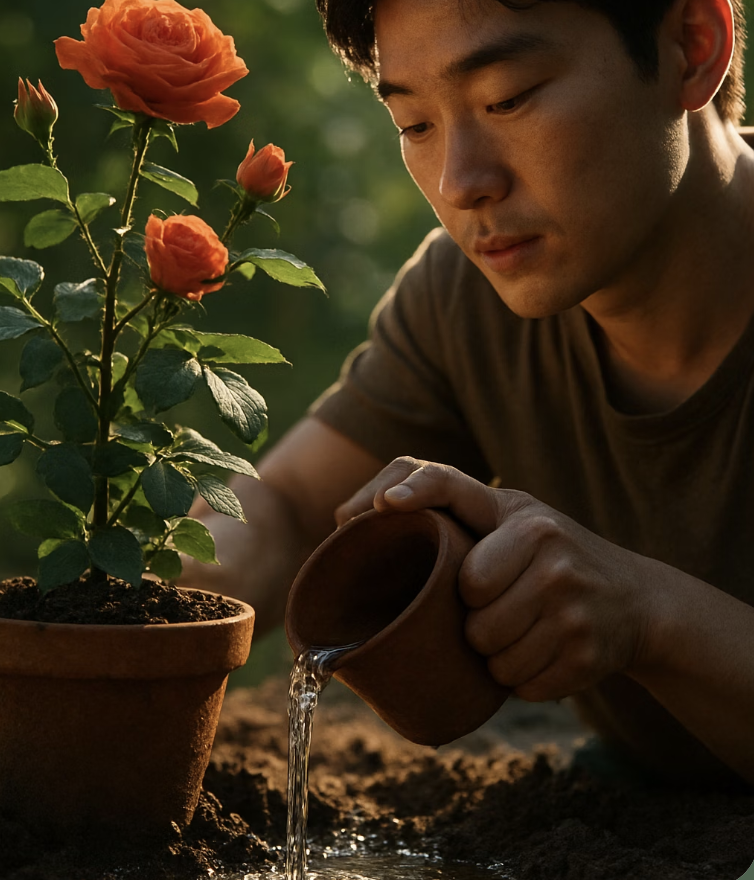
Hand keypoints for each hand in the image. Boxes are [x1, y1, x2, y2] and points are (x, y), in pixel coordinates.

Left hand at [337, 457, 660, 701]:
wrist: (636, 601)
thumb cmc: (548, 558)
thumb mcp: (511, 520)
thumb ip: (448, 511)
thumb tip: (343, 518)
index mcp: (519, 513)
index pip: (456, 486)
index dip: (418, 491)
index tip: (384, 507)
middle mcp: (548, 544)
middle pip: (468, 604)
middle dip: (473, 619)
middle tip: (500, 608)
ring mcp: (571, 598)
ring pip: (491, 653)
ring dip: (496, 655)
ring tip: (522, 631)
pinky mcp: (586, 651)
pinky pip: (520, 684)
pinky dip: (523, 679)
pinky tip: (544, 652)